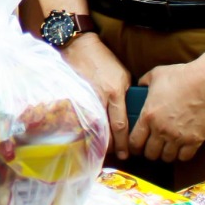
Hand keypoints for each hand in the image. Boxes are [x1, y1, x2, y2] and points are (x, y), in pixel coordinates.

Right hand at [62, 33, 132, 159]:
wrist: (80, 47)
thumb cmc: (105, 61)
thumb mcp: (123, 75)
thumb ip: (125, 95)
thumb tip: (129, 112)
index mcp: (115, 93)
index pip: (120, 125)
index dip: (123, 143)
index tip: (126, 153)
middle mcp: (100, 98)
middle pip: (106, 131)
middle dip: (111, 147)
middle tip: (117, 156)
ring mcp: (86, 99)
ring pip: (93, 128)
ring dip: (98, 142)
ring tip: (104, 151)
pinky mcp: (75, 98)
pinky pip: (81, 119)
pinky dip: (85, 130)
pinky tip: (87, 138)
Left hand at [128, 61, 204, 164]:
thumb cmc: (181, 76)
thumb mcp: (156, 75)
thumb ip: (144, 82)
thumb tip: (139, 86)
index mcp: (148, 116)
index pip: (134, 142)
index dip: (133, 147)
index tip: (136, 146)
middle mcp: (161, 130)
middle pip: (150, 154)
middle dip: (149, 152)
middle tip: (152, 147)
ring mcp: (178, 137)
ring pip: (167, 158)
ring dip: (165, 154)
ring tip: (166, 148)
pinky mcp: (195, 140)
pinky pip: (184, 157)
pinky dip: (181, 155)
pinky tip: (181, 148)